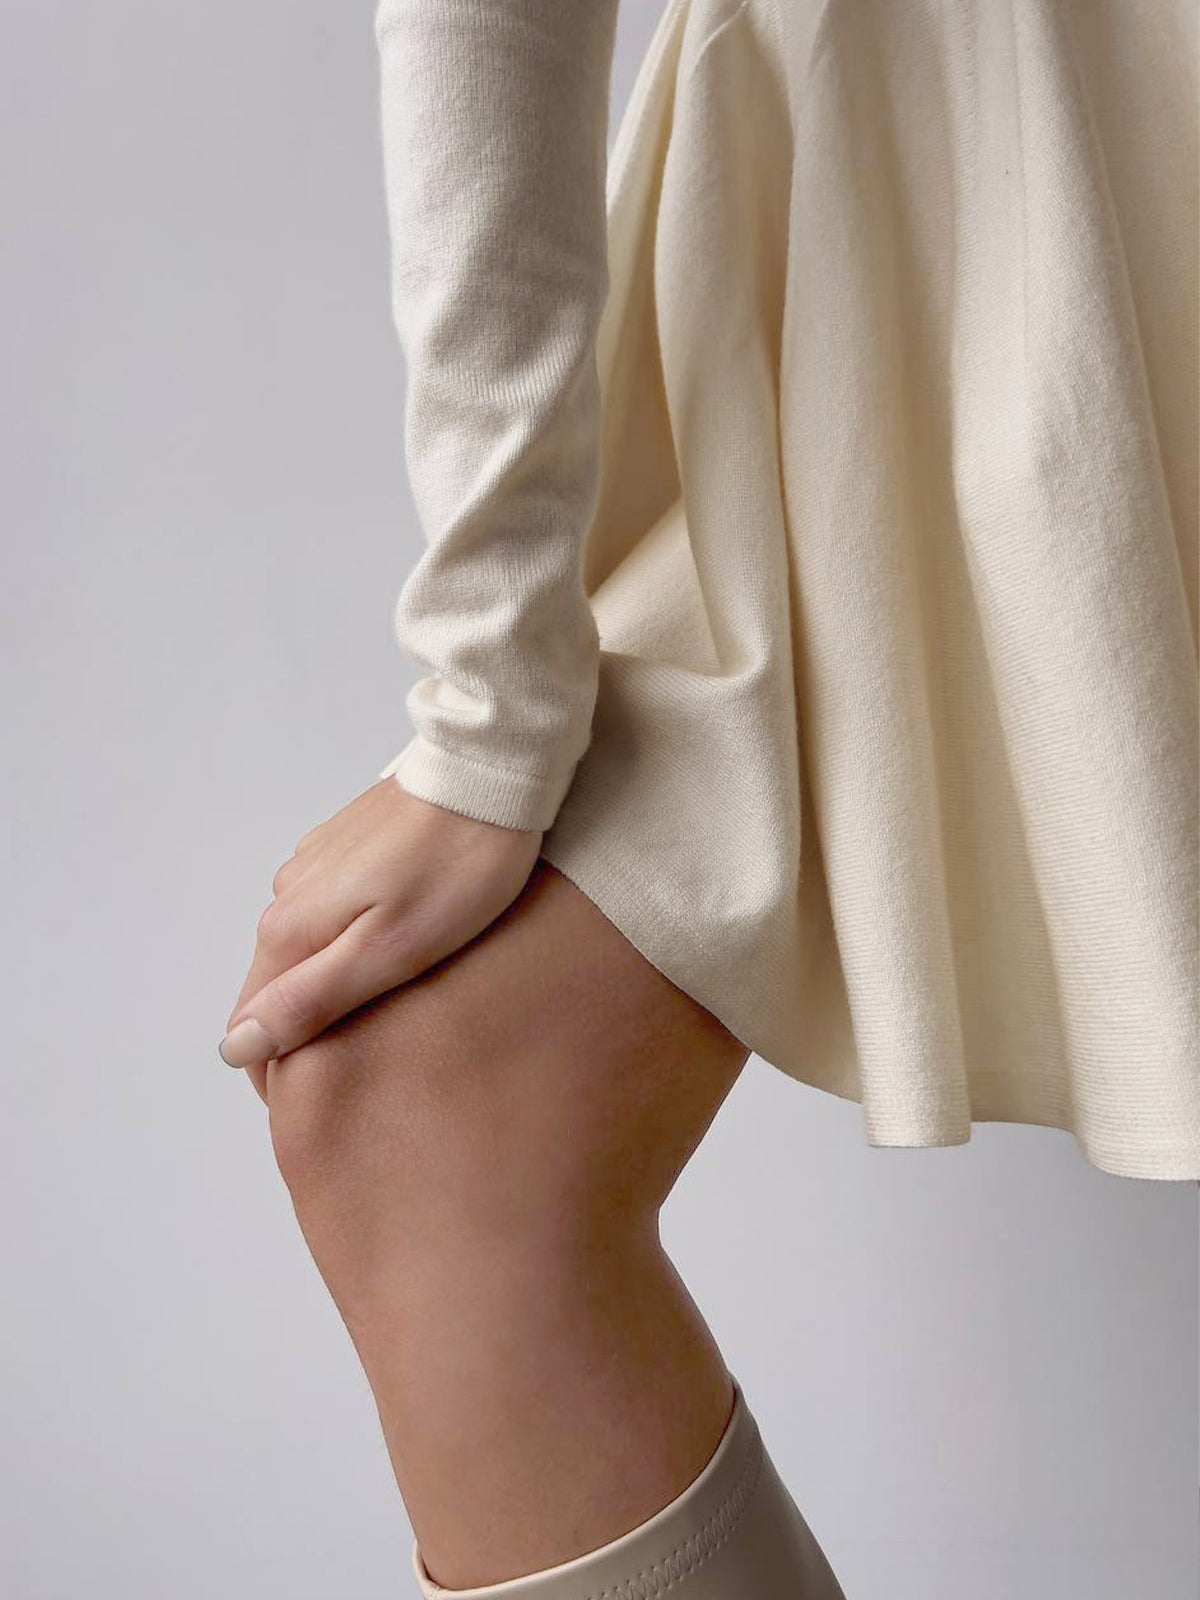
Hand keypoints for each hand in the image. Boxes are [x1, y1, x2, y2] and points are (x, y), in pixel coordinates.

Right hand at [221, 777, 542, 1101]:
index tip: (319, 1100)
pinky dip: (350, 940)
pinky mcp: (347, 847)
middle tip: (361, 1064)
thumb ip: (311, 997)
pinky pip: (332, 912)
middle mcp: (289, 893)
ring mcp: (316, 866)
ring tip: (384, 1010)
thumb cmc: (458, 868)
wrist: (488, 774)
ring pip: (305, 948)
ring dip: (328, 983)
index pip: (252, 1025)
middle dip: (304, 1031)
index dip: (278, 1073)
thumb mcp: (390, 950)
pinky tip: (394, 947)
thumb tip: (237, 1046)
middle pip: (275, 985)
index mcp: (292, 927)